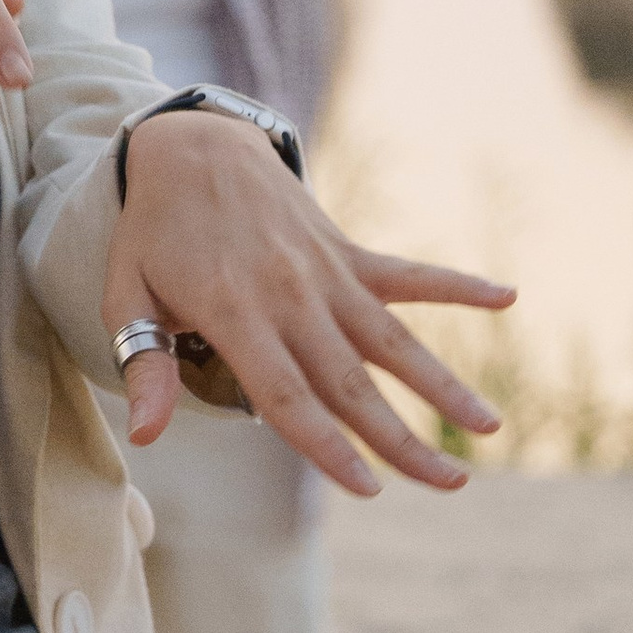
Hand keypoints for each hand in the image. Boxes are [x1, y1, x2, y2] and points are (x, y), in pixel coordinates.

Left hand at [106, 109, 510, 495]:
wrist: (190, 145)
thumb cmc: (153, 231)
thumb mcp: (125, 293)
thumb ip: (145, 366)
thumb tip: (145, 437)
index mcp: (234, 313)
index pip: (287, 396)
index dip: (327, 445)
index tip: (368, 488)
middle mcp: (289, 296)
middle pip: (351, 381)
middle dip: (403, 438)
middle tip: (452, 484)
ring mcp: (326, 272)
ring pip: (392, 340)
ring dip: (442, 384)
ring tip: (490, 427)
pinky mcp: (346, 251)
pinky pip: (409, 274)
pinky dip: (457, 285)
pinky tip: (507, 296)